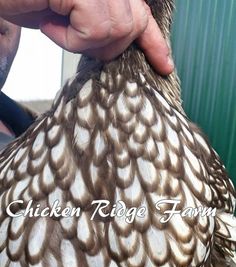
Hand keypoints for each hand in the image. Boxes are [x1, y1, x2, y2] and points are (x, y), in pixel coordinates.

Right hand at [0, 0, 173, 74]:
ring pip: (113, 31)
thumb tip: (120, 46)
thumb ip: (102, 24)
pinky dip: (69, 37)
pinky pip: (93, 30)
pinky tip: (52, 20)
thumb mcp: (73, 16)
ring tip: (58, 22)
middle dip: (103, 45)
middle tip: (72, 34)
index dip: (155, 44)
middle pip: (130, 28)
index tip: (165, 66)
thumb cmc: (31, 0)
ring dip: (81, 40)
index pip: (142, 17)